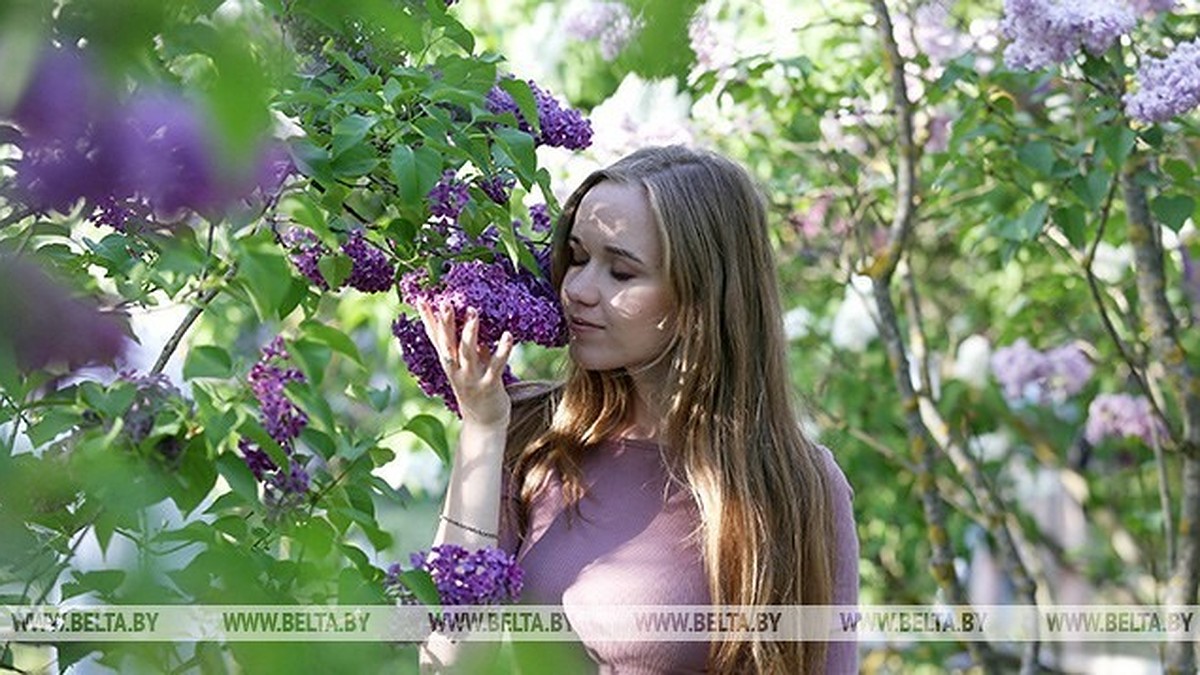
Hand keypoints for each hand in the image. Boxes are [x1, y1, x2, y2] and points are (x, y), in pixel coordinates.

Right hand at [416, 300, 514, 427]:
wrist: (484, 425)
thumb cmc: (477, 391)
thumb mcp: (468, 366)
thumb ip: (468, 346)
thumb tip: (470, 321)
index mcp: (449, 364)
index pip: (436, 338)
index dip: (428, 319)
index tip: (422, 299)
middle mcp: (456, 371)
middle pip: (447, 344)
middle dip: (446, 323)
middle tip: (445, 302)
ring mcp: (471, 379)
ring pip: (467, 353)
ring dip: (470, 332)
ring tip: (473, 312)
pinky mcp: (489, 386)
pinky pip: (495, 366)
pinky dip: (501, 350)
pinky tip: (508, 335)